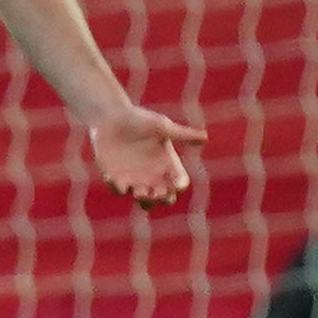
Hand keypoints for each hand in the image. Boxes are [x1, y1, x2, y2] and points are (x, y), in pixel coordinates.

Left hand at [89, 104, 208, 206]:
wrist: (111, 118)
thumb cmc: (139, 120)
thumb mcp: (161, 126)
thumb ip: (181, 134)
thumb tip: (205, 138)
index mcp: (169, 164)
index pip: (179, 181)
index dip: (179, 185)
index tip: (178, 185)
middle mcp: (154, 176)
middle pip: (164, 197)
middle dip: (163, 199)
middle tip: (158, 194)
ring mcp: (135, 179)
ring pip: (143, 200)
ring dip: (144, 199)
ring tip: (140, 192)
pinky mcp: (115, 178)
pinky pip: (117, 190)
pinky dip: (116, 187)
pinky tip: (112, 178)